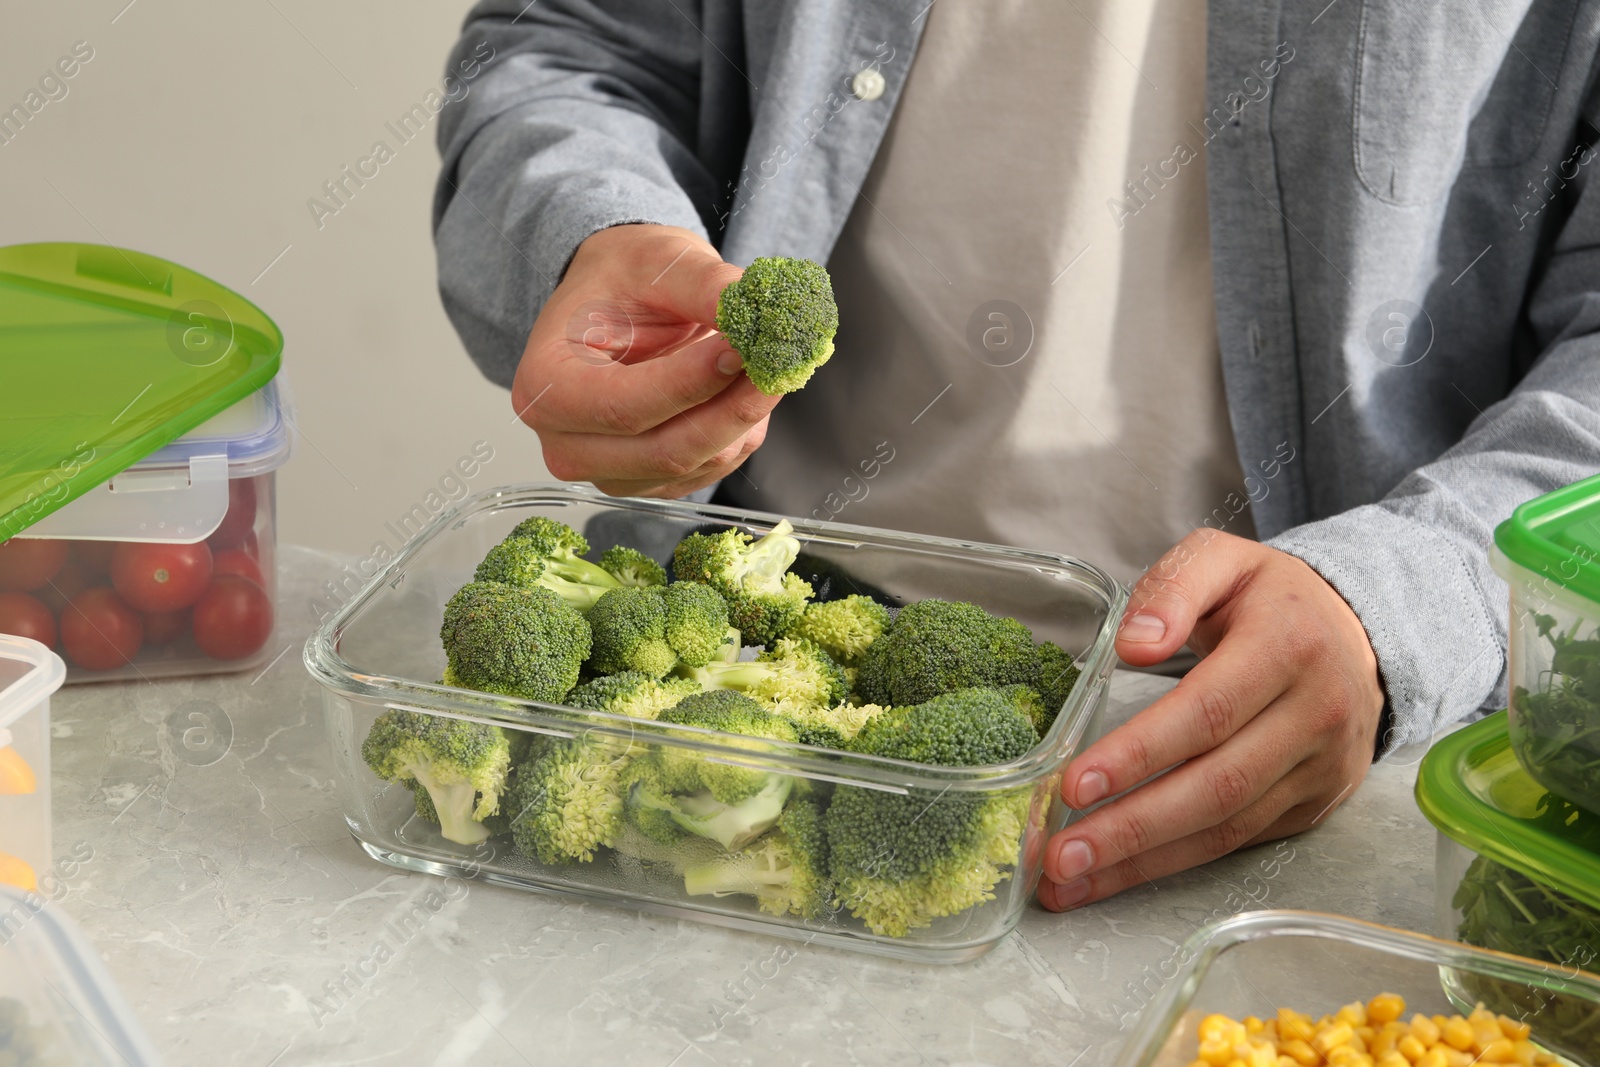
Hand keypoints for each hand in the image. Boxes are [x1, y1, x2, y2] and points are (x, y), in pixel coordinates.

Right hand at [511, 224, 778, 497]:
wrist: (622, 301)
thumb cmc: (625, 279)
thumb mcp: (659, 261)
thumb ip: (705, 286)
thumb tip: (756, 312)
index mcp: (545, 388)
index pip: (623, 406)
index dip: (691, 382)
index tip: (743, 347)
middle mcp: (567, 444)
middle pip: (666, 448)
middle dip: (733, 405)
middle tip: (781, 359)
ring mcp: (610, 473)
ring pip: (698, 462)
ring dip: (745, 416)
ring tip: (765, 361)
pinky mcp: (652, 483)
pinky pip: (712, 468)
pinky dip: (741, 429)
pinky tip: (742, 387)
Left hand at [1037, 529, 1384, 910]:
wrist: (1355, 635)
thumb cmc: (1270, 598)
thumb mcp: (1222, 560)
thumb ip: (1173, 589)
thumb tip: (1135, 645)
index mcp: (1288, 647)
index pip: (1206, 712)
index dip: (1139, 753)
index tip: (1076, 784)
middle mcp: (1315, 716)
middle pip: (1216, 785)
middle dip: (1132, 828)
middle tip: (1061, 855)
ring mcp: (1320, 769)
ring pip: (1226, 829)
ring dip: (1143, 863)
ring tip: (1071, 881)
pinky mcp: (1312, 805)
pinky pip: (1239, 842)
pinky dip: (1174, 863)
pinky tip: (1117, 873)